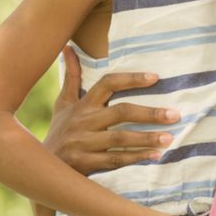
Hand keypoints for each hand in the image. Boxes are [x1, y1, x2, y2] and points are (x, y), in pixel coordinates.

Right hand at [44, 45, 178, 173]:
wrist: (40, 167)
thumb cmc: (60, 131)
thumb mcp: (63, 104)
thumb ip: (72, 77)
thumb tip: (68, 47)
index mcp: (82, 105)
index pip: (108, 84)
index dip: (131, 79)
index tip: (155, 78)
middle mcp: (83, 121)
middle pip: (120, 112)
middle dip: (149, 113)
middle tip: (175, 115)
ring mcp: (83, 143)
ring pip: (120, 138)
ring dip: (147, 138)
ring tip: (169, 138)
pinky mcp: (84, 163)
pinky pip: (115, 159)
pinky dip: (136, 158)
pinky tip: (155, 156)